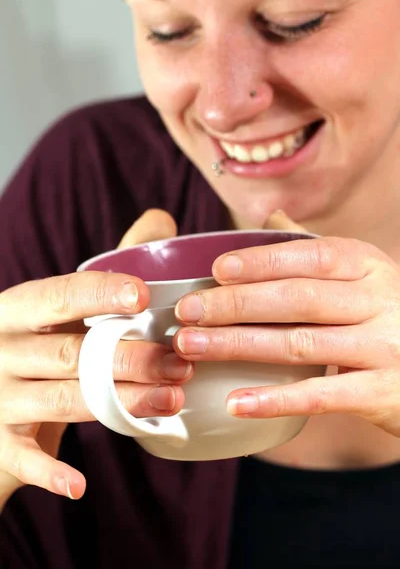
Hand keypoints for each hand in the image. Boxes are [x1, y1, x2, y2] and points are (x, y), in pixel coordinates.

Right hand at [0, 209, 190, 504]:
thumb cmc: (34, 344)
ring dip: (117, 403)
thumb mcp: (55, 307)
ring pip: (61, 400)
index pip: (58, 295)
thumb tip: (161, 219)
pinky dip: (49, 472)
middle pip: (70, 354)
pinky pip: (22, 459)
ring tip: (171, 400)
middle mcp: (1, 349)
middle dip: (129, 359)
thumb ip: (107, 266)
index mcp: (17, 309)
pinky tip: (79, 485)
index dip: (99, 294)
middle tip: (181, 363)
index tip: (144, 297)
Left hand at [174, 212, 399, 437]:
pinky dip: (275, 399)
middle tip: (187, 312)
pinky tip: (235, 402)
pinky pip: (320, 395)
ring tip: (192, 347)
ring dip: (239, 345)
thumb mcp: (364, 274)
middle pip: (297, 298)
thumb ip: (318, 250)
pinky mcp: (382, 393)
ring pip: (300, 343)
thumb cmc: (386, 315)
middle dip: (236, 304)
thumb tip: (271, 215)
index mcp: (369, 266)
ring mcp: (384, 347)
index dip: (261, 261)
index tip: (216, 270)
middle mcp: (379, 301)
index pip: (309, 256)